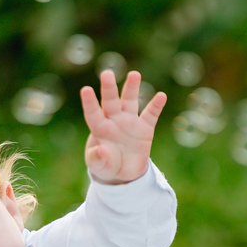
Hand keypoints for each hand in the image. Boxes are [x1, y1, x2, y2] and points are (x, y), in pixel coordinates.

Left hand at [80, 70, 166, 184]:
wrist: (123, 173)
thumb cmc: (106, 165)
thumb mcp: (99, 166)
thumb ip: (98, 159)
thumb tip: (102, 151)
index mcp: (100, 128)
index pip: (93, 113)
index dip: (89, 103)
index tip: (85, 90)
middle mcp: (114, 120)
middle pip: (110, 101)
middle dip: (109, 88)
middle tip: (106, 73)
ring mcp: (130, 122)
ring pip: (130, 101)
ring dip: (132, 88)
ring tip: (134, 75)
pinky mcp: (145, 128)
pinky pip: (151, 115)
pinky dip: (156, 106)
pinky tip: (161, 96)